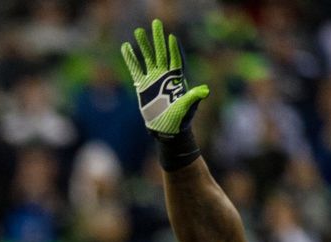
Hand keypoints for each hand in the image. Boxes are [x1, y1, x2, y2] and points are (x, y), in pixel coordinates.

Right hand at [121, 19, 209, 137]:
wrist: (167, 129)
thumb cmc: (180, 119)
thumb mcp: (187, 107)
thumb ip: (193, 97)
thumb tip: (205, 90)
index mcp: (177, 78)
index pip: (175, 59)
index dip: (173, 48)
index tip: (171, 37)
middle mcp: (165, 75)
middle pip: (161, 53)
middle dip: (158, 39)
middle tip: (155, 23)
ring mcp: (153, 79)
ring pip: (148, 58)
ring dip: (143, 45)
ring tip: (138, 31)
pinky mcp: (143, 86)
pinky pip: (136, 69)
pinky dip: (131, 59)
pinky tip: (126, 48)